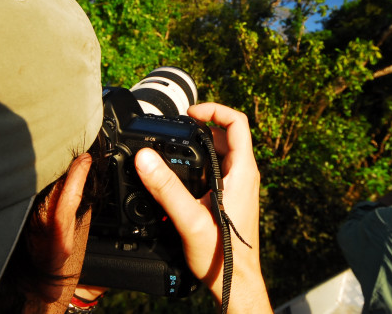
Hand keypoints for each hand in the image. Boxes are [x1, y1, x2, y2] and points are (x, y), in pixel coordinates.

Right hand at [135, 103, 271, 313]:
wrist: (235, 281)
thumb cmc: (222, 256)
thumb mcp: (189, 219)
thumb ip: (166, 188)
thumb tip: (146, 158)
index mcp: (242, 172)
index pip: (237, 123)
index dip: (214, 109)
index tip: (191, 113)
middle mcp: (245, 175)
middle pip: (227, 135)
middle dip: (202, 127)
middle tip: (177, 129)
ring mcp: (240, 186)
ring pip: (223, 152)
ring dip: (201, 145)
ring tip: (176, 146)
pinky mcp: (233, 196)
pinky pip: (219, 168)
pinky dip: (202, 162)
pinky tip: (182, 173)